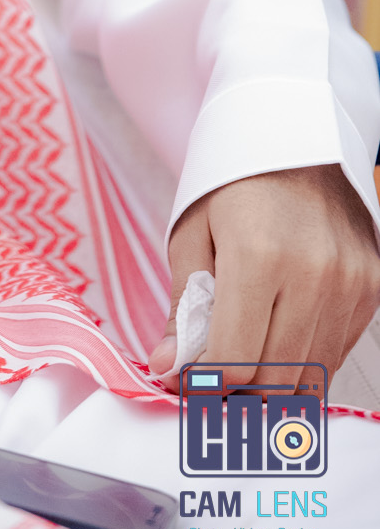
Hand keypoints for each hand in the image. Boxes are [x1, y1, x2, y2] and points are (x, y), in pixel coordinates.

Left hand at [149, 164, 379, 389]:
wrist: (296, 136)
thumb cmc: (234, 180)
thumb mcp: (192, 232)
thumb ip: (184, 308)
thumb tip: (168, 368)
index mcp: (258, 256)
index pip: (232, 361)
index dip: (203, 384)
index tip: (184, 380)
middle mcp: (313, 275)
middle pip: (272, 381)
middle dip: (234, 392)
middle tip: (208, 376)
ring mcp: (349, 284)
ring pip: (308, 378)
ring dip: (270, 384)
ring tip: (239, 359)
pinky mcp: (370, 290)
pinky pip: (334, 354)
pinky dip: (302, 362)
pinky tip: (275, 339)